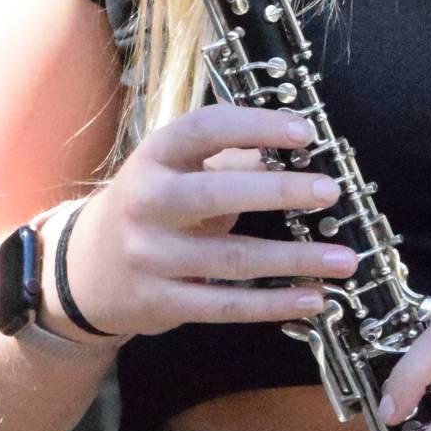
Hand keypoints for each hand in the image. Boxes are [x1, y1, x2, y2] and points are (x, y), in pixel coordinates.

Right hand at [58, 104, 355, 338]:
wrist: (85, 269)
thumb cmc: (152, 205)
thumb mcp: (176, 169)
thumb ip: (230, 160)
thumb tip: (298, 151)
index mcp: (154, 156)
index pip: (204, 129)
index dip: (255, 126)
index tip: (305, 131)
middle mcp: (147, 202)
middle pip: (217, 194)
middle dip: (279, 191)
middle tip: (330, 191)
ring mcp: (150, 255)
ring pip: (232, 258)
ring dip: (295, 260)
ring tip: (344, 259)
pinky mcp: (161, 301)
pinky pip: (226, 304)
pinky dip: (275, 303)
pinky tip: (314, 297)